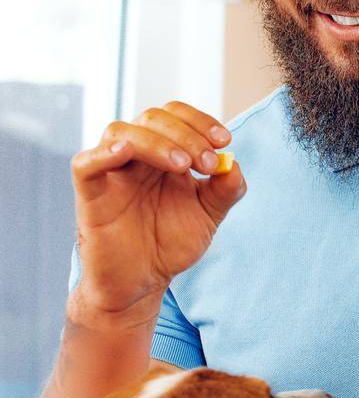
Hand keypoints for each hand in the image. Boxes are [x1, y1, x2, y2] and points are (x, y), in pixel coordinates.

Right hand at [69, 101, 243, 326]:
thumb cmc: (171, 243)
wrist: (143, 280)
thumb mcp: (209, 215)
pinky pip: (85, 162)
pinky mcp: (90, 192)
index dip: (201, 122)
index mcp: (164, 154)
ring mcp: (111, 172)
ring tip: (183, 166)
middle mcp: (136, 157)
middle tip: (208, 163)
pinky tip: (126, 152)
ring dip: (156, 142)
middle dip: (186, 134)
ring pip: (121, 132)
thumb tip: (234, 165)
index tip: (225, 141)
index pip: (177, 117)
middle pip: (152, 118)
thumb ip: (226, 190)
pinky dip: (105, 153)